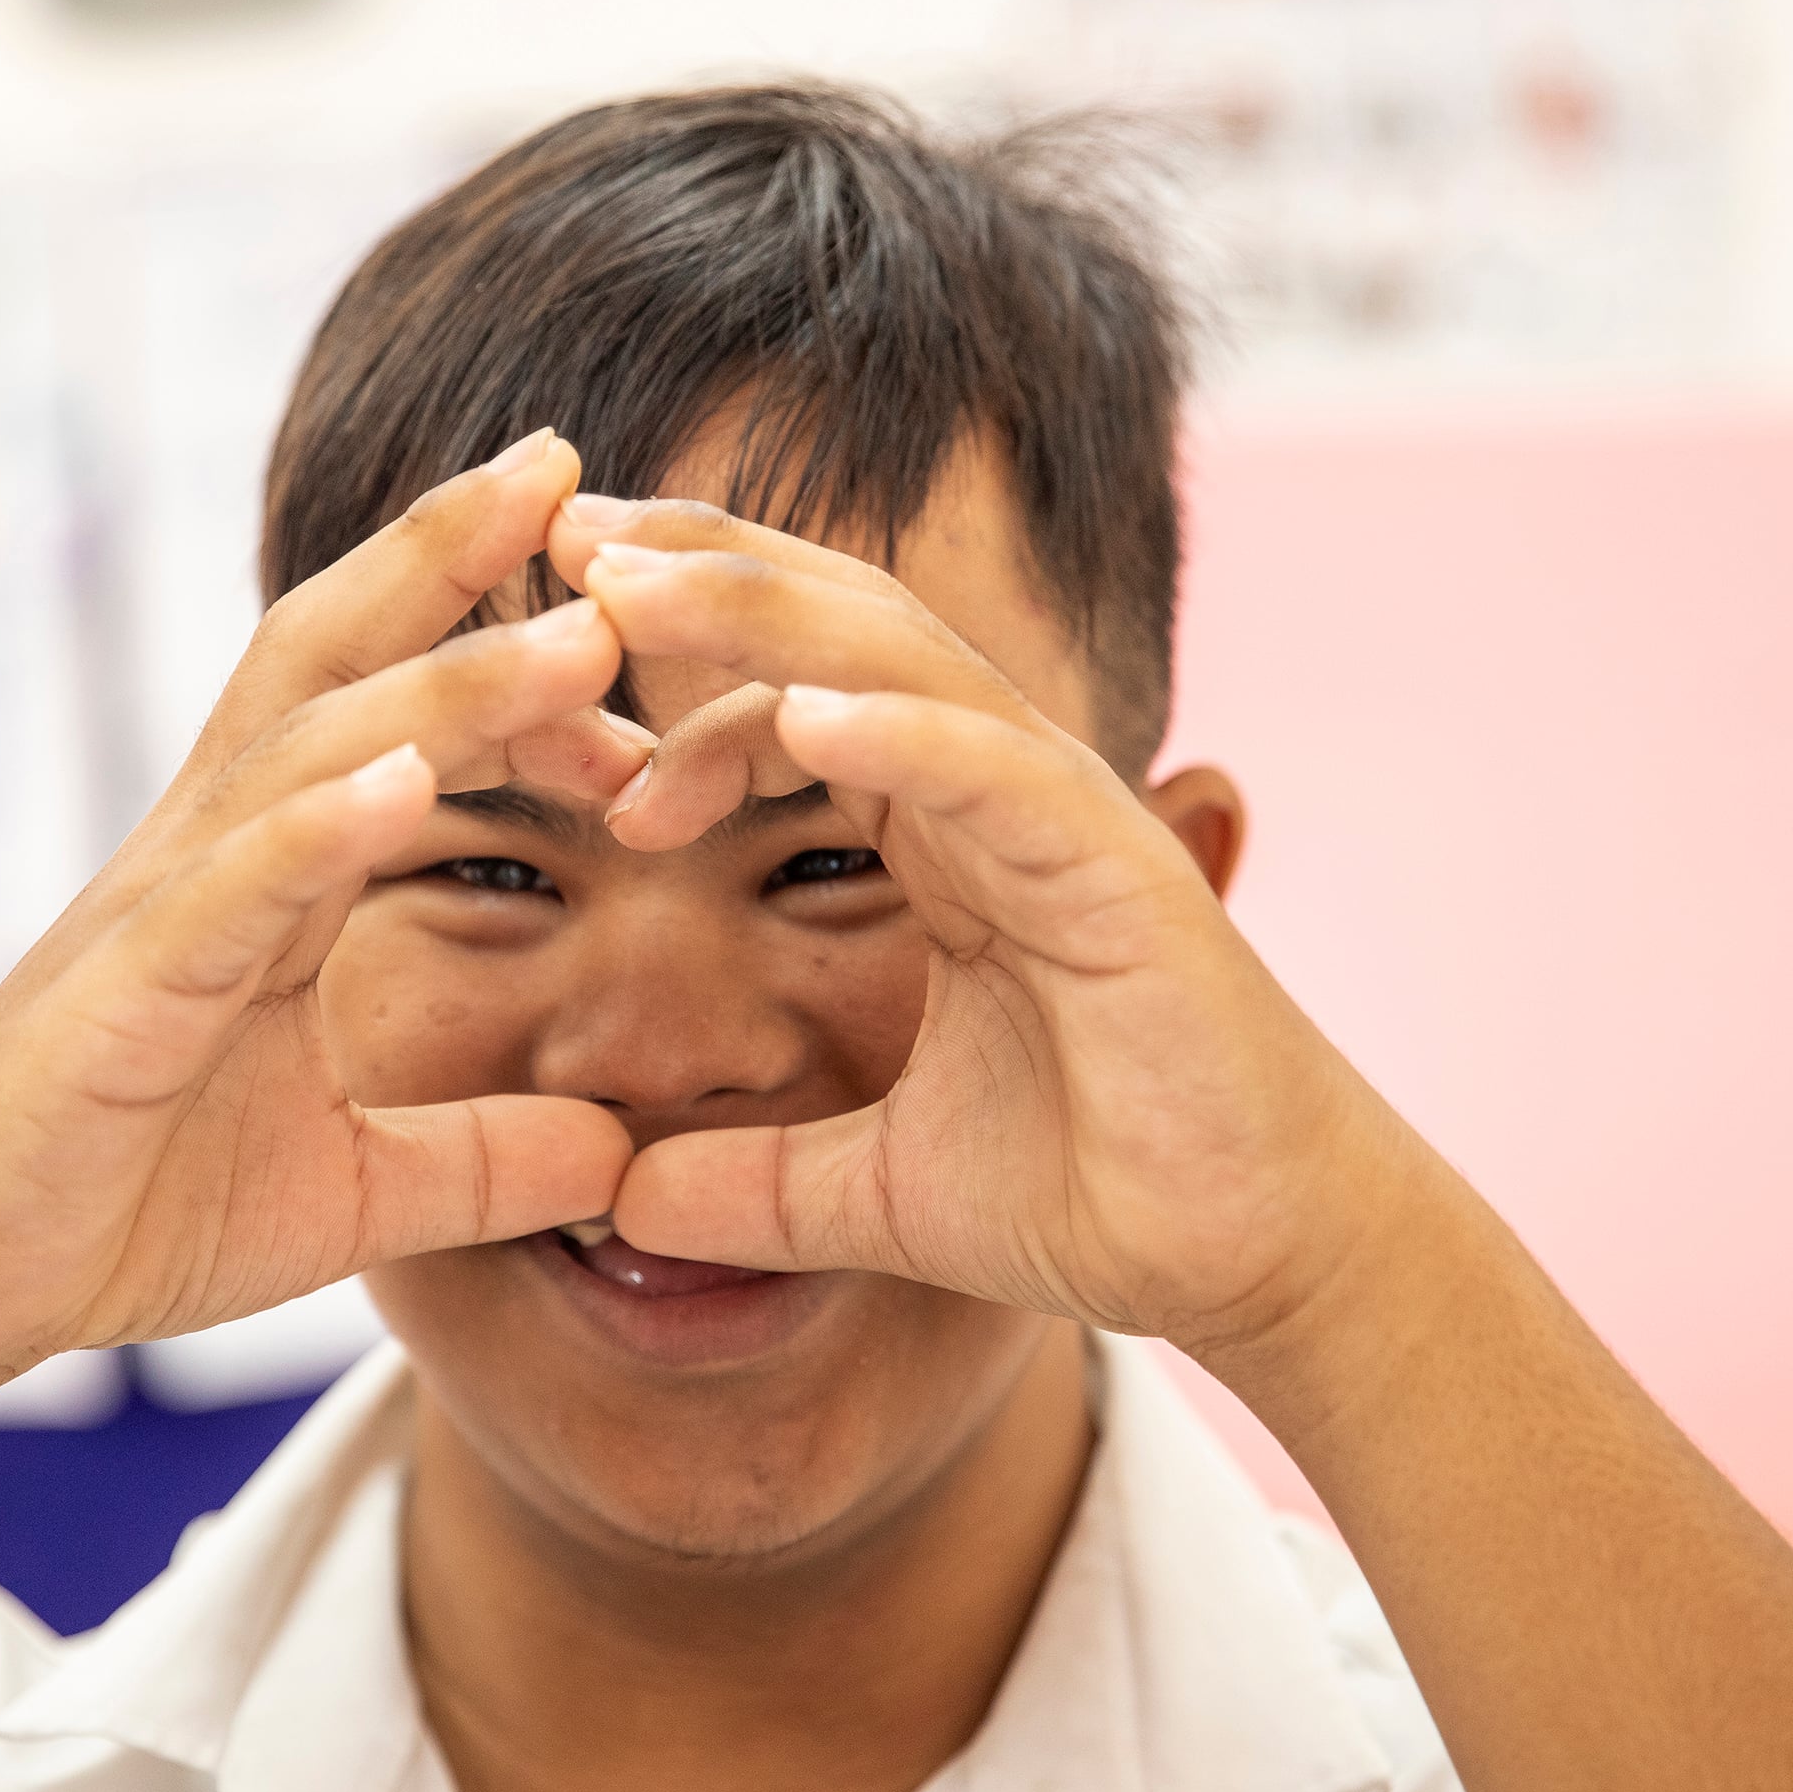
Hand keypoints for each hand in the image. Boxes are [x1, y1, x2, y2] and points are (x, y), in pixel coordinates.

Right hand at [0, 432, 649, 1398]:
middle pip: (333, 657)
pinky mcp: (122, 999)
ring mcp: (162, 912)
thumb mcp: (347, 1188)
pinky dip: (315, 829)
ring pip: (307, 752)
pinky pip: (227, 892)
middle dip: (445, 552)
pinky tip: (406, 784)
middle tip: (568, 458)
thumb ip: (480, 1161)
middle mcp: (211, 853)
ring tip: (578, 635)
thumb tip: (622, 1163)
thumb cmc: (112, 1205)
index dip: (502, 657)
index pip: (388, 714)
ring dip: (447, 687)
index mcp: (266, 876)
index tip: (634, 624)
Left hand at [552, 497, 1432, 1362]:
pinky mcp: (1117, 871)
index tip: (539, 676)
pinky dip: (902, 729)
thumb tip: (621, 1204)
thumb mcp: (874, 1189)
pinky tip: (800, 710)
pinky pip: (996, 769)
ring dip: (761, 611)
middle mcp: (993, 790)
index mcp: (938, 831)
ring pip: (901, 660)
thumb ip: (750, 1183)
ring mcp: (1059, 815)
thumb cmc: (1098, 1193)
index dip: (669, 674)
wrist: (1253, 1257)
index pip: (788, 695)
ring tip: (631, 581)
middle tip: (559, 534)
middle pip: (830, 628)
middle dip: (694, 571)